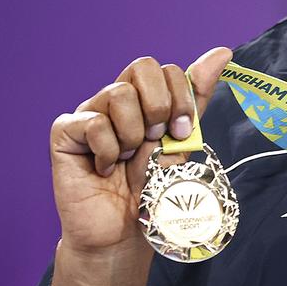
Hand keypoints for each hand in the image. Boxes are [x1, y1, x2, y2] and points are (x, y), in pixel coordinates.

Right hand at [48, 47, 232, 257]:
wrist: (124, 233)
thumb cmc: (151, 189)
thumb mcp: (181, 142)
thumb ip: (196, 98)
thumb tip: (222, 52)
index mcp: (144, 99)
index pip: (165, 69)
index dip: (181, 97)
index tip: (183, 131)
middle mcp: (115, 99)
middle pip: (142, 66)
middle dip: (160, 106)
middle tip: (156, 140)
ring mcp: (88, 112)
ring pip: (118, 93)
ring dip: (133, 133)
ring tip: (127, 159)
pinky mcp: (64, 132)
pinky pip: (93, 122)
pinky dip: (108, 150)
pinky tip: (105, 169)